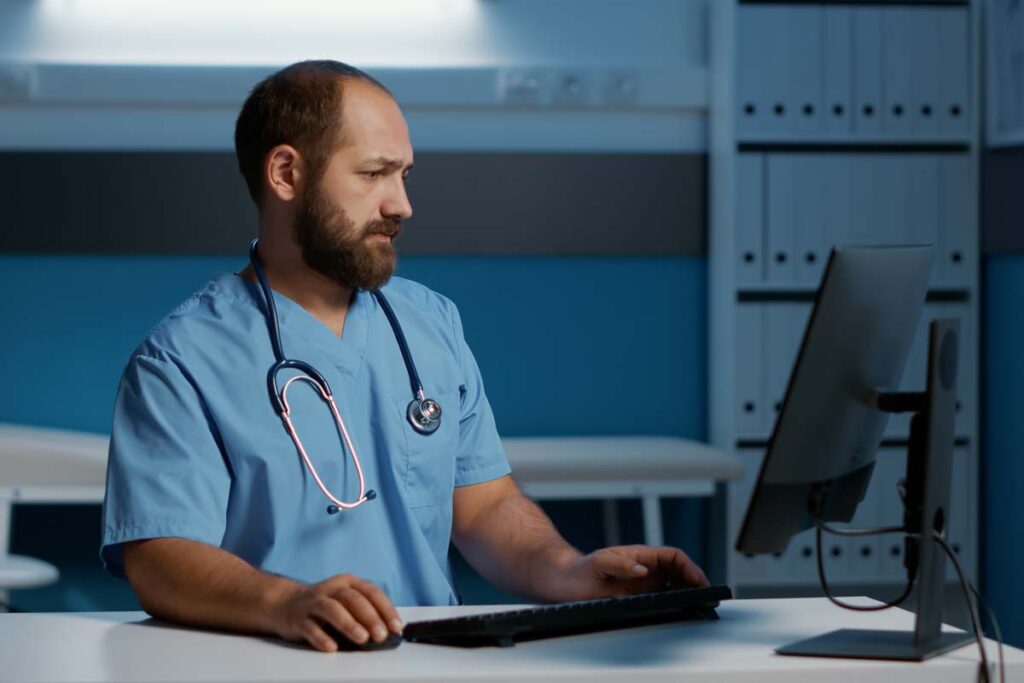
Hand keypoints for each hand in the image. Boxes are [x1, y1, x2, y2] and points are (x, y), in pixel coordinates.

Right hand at [271, 574, 402, 651]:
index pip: (371, 592)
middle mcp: (331, 589)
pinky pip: (310, 627)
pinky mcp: (298, 618)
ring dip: (349, 624)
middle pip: (352, 599)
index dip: (385, 609)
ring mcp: (313, 602)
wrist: (286, 604)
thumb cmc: (325, 605)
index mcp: (348, 582)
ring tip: (362, 638)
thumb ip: (365, 612)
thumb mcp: (346, 601)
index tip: (396, 626)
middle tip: (381, 635)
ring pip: (332, 609)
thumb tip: (388, 631)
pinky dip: (322, 637)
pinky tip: (332, 647)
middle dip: (370, 617)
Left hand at [556, 545, 708, 601]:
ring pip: (674, 586)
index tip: (698, 580)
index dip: (689, 567)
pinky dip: (675, 604)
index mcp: (640, 556)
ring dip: (687, 593)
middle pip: (679, 571)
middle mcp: (645, 569)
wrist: (564, 583)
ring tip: (697, 605)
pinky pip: (662, 600)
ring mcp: (643, 584)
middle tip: (704, 596)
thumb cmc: (579, 570)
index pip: (673, 556)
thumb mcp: (598, 563)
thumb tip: (642, 570)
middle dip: (694, 580)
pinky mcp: (638, 598)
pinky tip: (679, 612)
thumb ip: (619, 563)